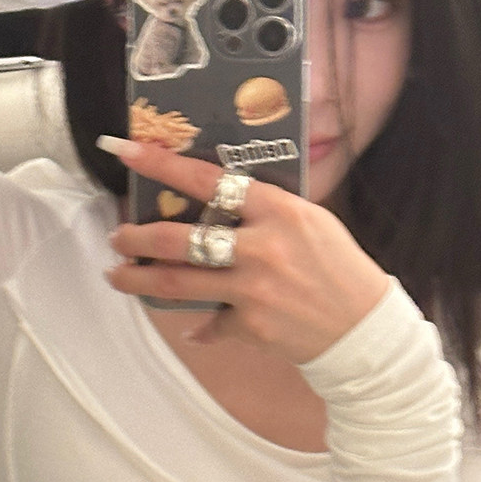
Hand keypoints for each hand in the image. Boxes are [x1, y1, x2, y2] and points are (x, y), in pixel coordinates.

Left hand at [103, 141, 391, 361]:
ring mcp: (253, 289)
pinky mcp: (249, 325)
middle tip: (117, 236)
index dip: (162, 165)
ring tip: (117, 274)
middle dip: (138, 237)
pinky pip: (211, 322)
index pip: (210, 179)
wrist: (363, 329)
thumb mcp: (309, 223)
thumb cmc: (337, 268)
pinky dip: (201, 327)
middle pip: (179, 238)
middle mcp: (262, 246)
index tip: (126, 152)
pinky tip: (192, 328)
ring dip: (139, 278)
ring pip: (178, 281)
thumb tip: (214, 202)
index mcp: (279, 210)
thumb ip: (264, 211)